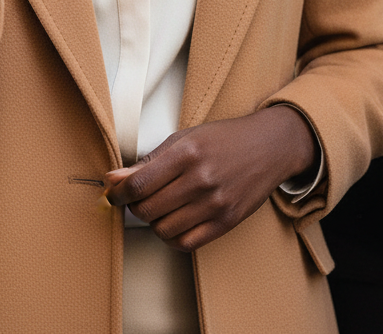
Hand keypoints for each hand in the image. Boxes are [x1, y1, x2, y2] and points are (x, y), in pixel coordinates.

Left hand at [103, 106, 317, 251]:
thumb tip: (115, 178)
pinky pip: (187, 243)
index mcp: (186, 153)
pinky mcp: (227, 221)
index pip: (139, 184)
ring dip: (152, 223)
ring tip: (158, 208)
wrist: (268, 146)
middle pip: (148, 209)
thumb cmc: (223, 139)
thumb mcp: (183, 138)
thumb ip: (148, 161)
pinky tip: (172, 223)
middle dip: (133, 207)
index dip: (118, 193)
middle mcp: (200, 179)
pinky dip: (171, 237)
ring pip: (164, 229)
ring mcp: (215, 203)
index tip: (113, 193)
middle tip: (135, 199)